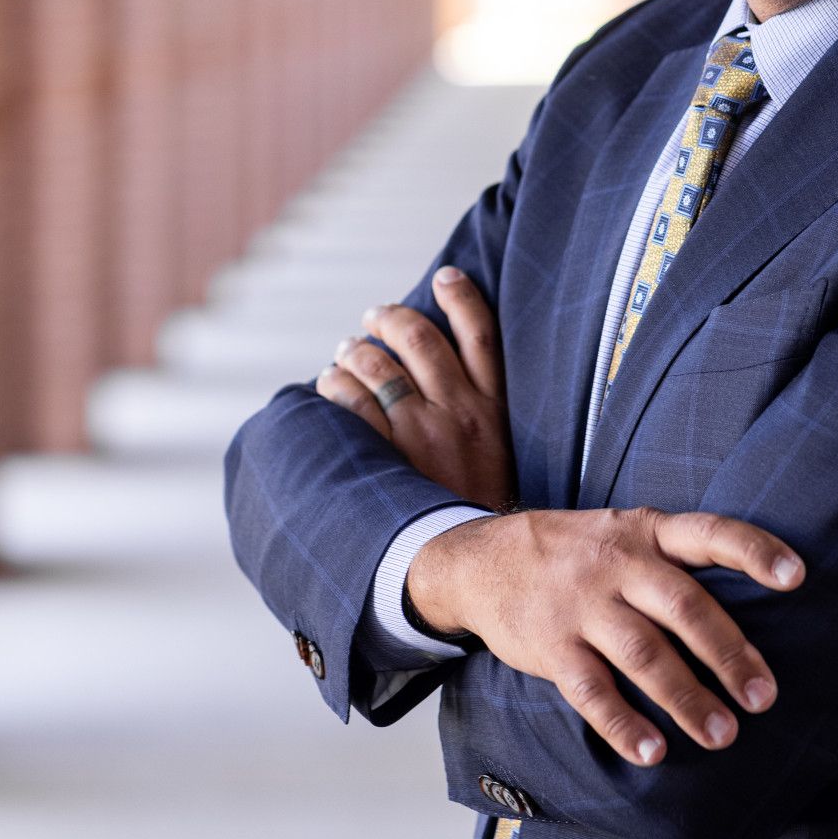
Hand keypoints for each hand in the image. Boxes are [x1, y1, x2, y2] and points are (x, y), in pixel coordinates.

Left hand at [312, 265, 512, 508]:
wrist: (477, 561)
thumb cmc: (487, 507)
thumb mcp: (506, 454)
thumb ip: (486, 414)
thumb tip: (450, 377)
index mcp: (496, 408)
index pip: (482, 333)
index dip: (462, 297)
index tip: (446, 277)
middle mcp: (460, 412)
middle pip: (420, 339)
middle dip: (390, 319)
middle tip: (374, 317)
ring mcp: (424, 433)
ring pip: (380, 365)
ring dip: (356, 350)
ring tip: (346, 351)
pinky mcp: (392, 457)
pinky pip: (354, 404)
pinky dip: (337, 386)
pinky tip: (330, 384)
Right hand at [405, 507, 804, 765]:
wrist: (480, 560)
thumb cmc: (575, 553)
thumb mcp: (622, 531)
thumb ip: (674, 559)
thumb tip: (751, 605)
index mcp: (645, 532)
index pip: (708, 533)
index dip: (753, 552)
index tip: (796, 578)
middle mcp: (617, 563)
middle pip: (684, 607)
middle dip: (729, 654)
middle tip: (763, 697)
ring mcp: (581, 605)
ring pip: (643, 655)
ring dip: (687, 698)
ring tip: (723, 736)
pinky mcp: (551, 646)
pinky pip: (591, 691)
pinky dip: (623, 725)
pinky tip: (653, 752)